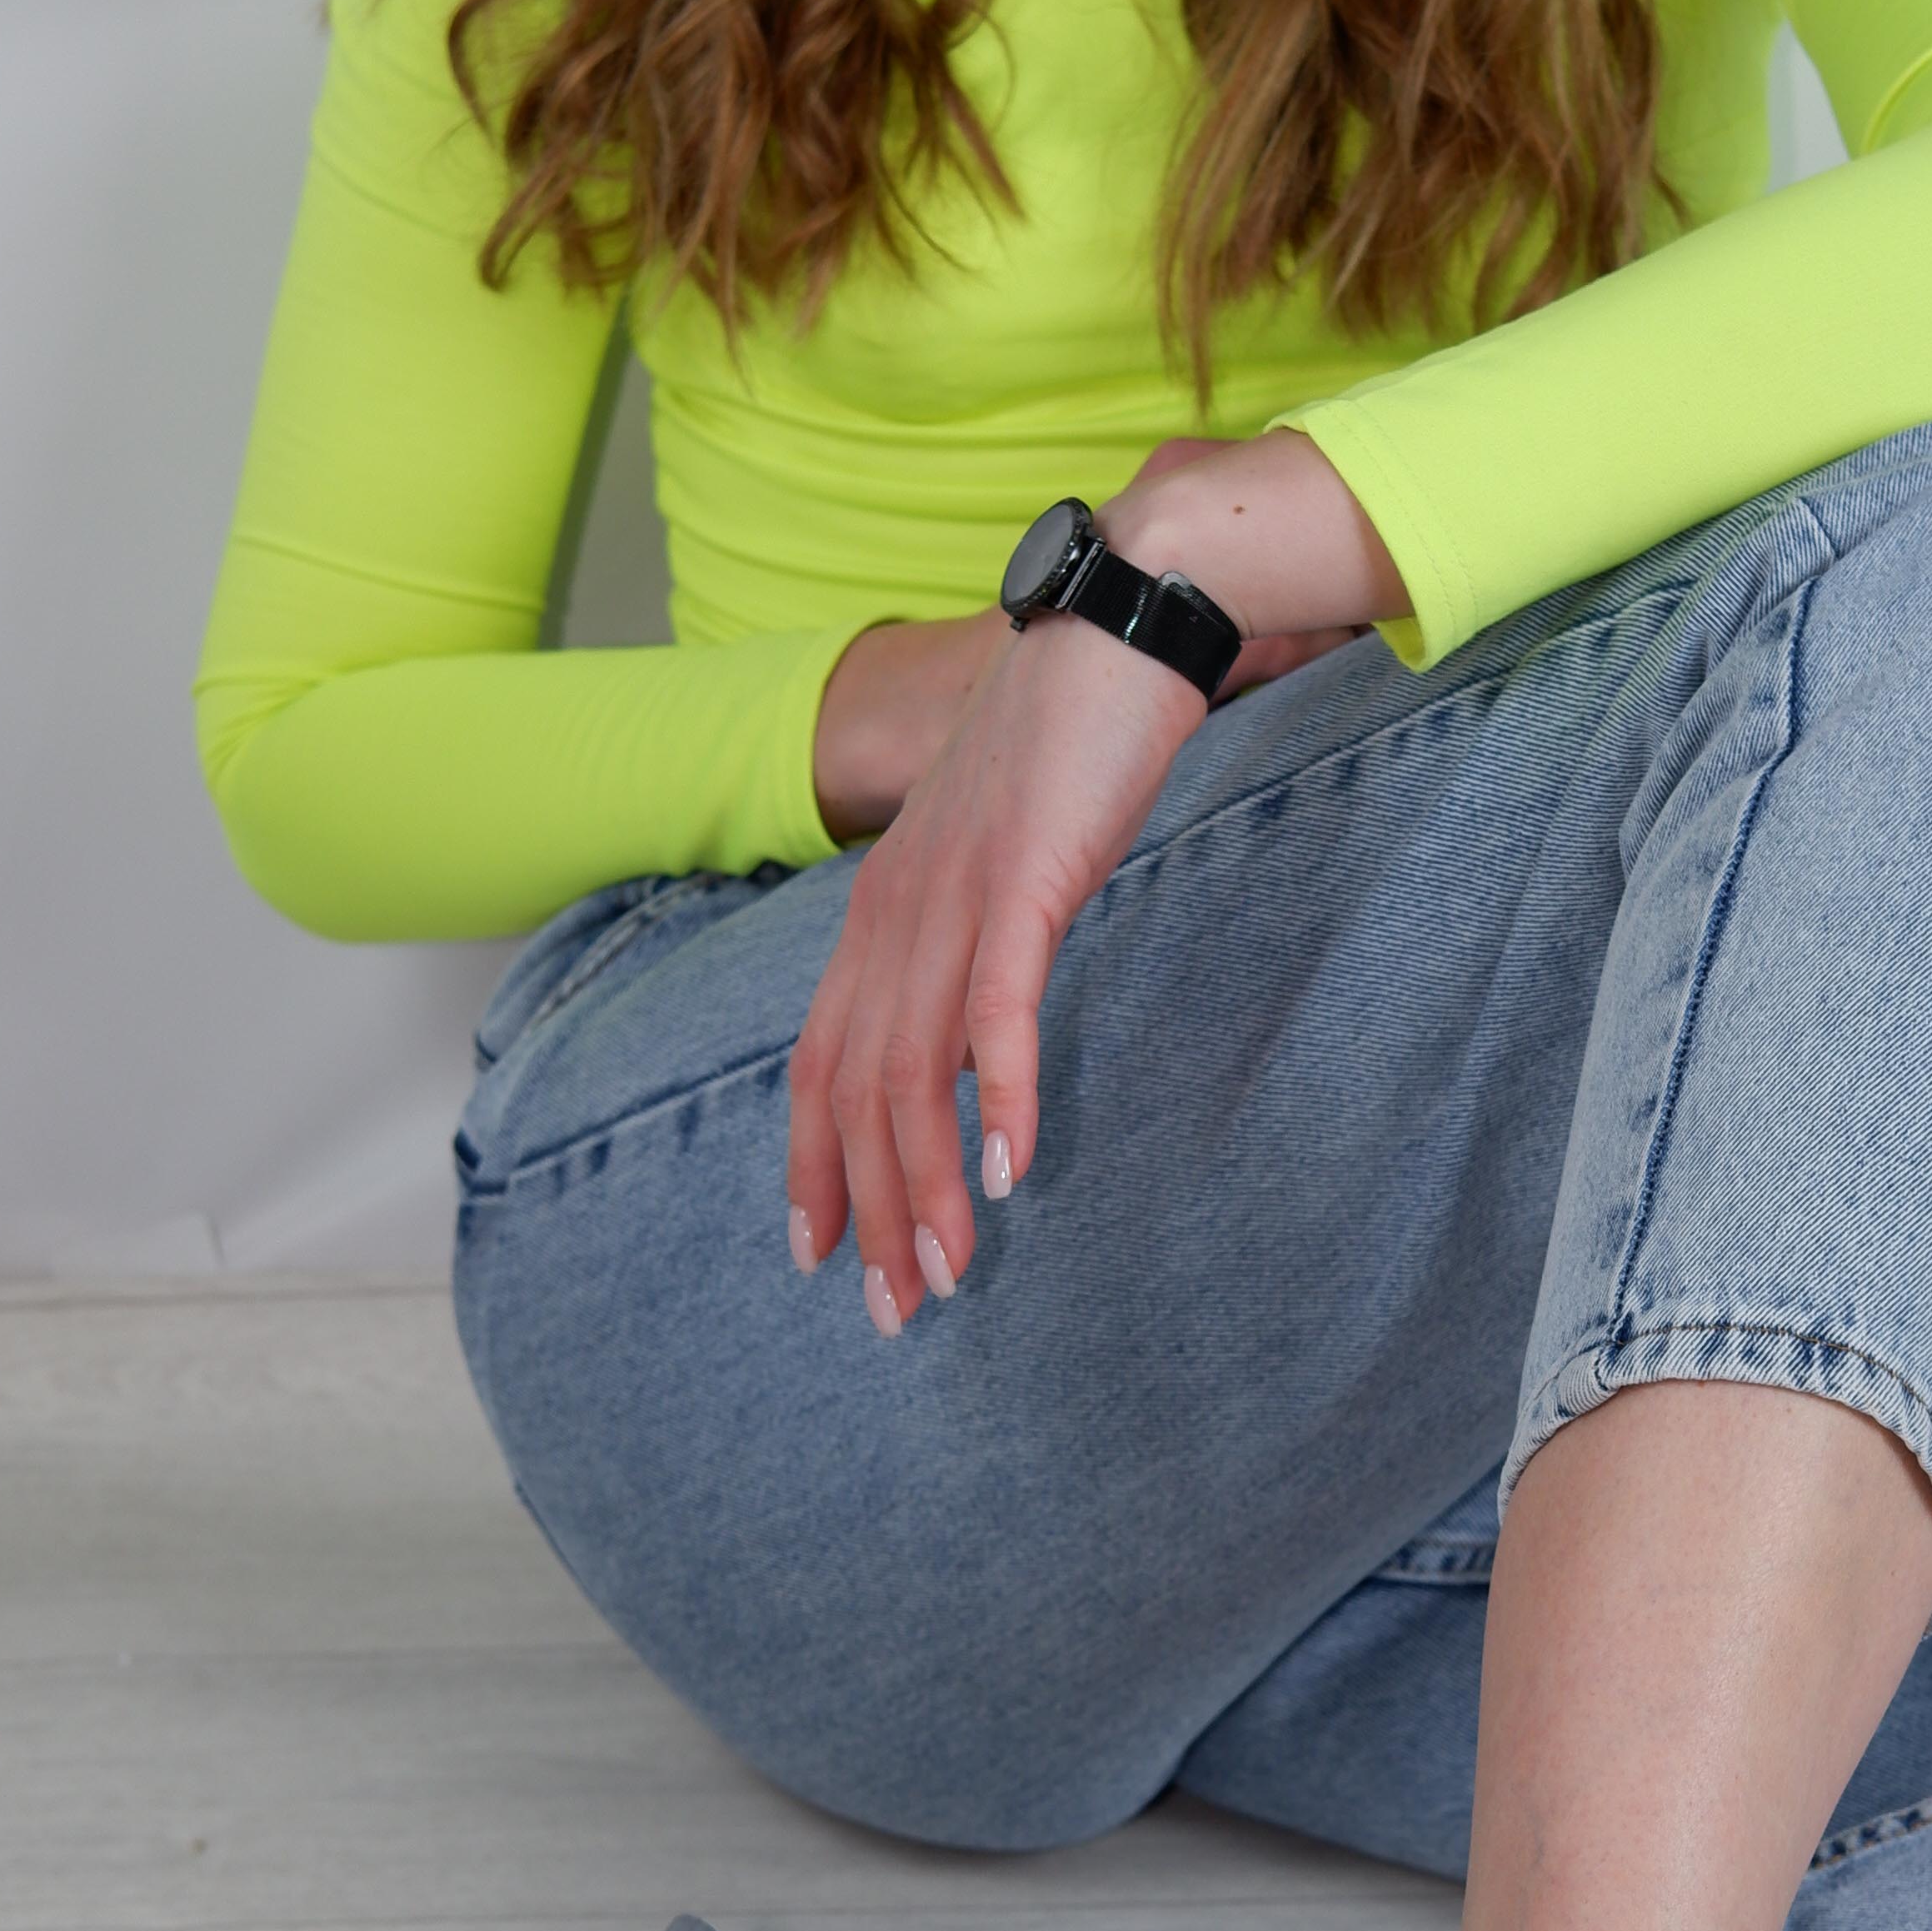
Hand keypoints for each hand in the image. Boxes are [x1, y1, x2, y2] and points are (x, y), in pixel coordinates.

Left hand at [786, 430, 1403, 1331]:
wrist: (1120, 621)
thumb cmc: (1067, 740)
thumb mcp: (996, 848)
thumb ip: (971, 928)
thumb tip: (973, 1018)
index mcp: (880, 907)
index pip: (818, 1059)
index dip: (810, 1164)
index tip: (821, 1253)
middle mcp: (894, 909)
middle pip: (855, 1089)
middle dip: (865, 1210)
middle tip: (894, 1309)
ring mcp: (953, 895)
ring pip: (914, 1071)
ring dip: (927, 1185)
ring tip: (949, 1273)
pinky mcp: (1024, 879)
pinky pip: (998, 1010)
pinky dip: (998, 1097)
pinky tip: (1014, 1171)